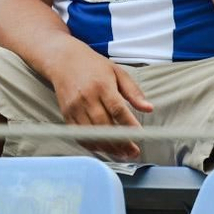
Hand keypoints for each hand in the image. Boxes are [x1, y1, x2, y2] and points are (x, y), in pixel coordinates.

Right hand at [47, 41, 153, 159]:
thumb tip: (149, 108)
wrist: (64, 60)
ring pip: (92, 134)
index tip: (140, 135)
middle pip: (105, 125)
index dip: (129, 125)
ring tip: (122, 154)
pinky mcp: (66, 114)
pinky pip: (80, 135)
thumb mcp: (117, 72)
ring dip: (108, 147)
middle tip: (133, 152)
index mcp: (102, 85)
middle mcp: (87, 97)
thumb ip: (134, 91)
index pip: (118, 109)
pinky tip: (104, 148)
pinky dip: (93, 145)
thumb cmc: (94, 65)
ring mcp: (75, 107)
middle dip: (120, 142)